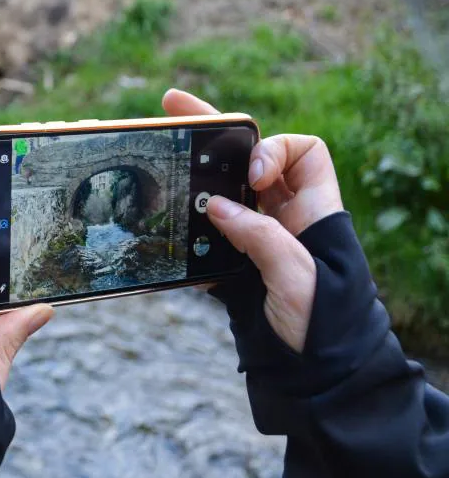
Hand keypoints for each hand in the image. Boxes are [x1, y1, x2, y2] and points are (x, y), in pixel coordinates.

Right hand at [163, 89, 344, 352]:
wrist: (313, 372)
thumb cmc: (322, 323)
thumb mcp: (296, 278)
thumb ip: (260, 238)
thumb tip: (216, 207)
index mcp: (313, 210)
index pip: (302, 151)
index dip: (273, 151)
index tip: (253, 178)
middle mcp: (284, 215)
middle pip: (249, 157)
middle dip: (213, 130)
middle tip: (171, 105)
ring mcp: (257, 235)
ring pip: (223, 188)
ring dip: (192, 172)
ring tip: (154, 148)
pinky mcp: (233, 259)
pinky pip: (206, 226)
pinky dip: (183, 220)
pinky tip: (156, 214)